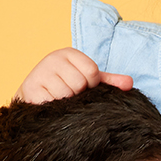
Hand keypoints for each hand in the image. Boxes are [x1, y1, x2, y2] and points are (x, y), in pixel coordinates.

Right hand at [16, 48, 133, 102]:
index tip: (83, 86)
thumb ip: (109, 81)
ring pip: (66, 94)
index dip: (91, 84)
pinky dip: (56, 107)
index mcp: (68, 53)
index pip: (92, 71)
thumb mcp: (88, 80)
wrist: (35, 95)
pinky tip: (51, 104)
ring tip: (60, 99)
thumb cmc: (66, 86)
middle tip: (70, 94)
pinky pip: (52, 102)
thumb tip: (130, 83)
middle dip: (78, 94)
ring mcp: (40, 73)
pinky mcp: (31, 88)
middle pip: (79, 83)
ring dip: (67, 102)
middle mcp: (52, 59)